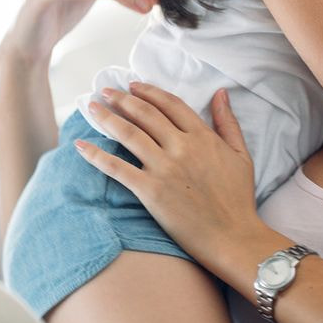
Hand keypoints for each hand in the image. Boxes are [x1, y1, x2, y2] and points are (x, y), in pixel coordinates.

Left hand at [75, 83, 260, 262]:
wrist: (233, 237)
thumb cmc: (239, 200)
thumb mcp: (241, 155)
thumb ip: (228, 122)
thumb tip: (220, 93)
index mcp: (203, 137)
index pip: (170, 104)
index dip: (149, 92)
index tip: (133, 85)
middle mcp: (182, 147)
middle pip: (145, 114)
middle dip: (122, 99)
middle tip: (104, 90)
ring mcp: (164, 169)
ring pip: (129, 134)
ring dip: (107, 117)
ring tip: (92, 107)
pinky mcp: (150, 192)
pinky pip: (117, 168)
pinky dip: (96, 155)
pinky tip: (80, 145)